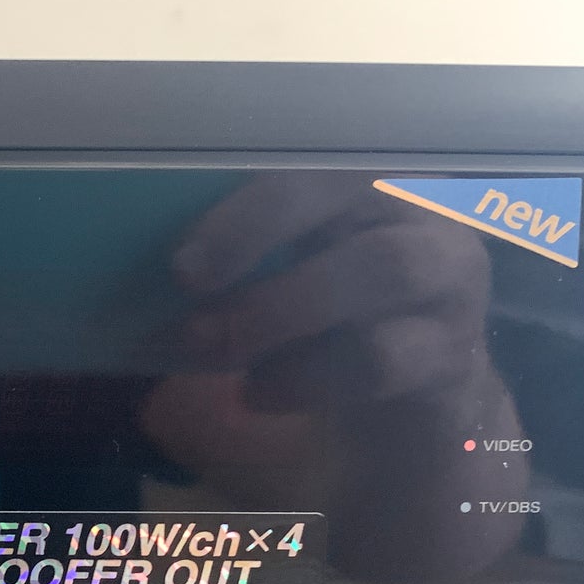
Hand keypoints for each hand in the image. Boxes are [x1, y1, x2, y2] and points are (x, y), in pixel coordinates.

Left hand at [140, 172, 526, 578]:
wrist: (411, 423)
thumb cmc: (324, 334)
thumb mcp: (276, 287)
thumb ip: (228, 266)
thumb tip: (128, 269)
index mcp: (364, 186)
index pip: (311, 160)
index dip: (248, 204)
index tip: (182, 262)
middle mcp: (419, 214)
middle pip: (353, 186)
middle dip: (260, 231)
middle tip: (185, 286)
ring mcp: (450, 284)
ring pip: (384, 267)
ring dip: (284, 306)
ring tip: (212, 348)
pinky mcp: (455, 355)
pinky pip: (390, 355)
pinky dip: (312, 376)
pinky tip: (258, 394)